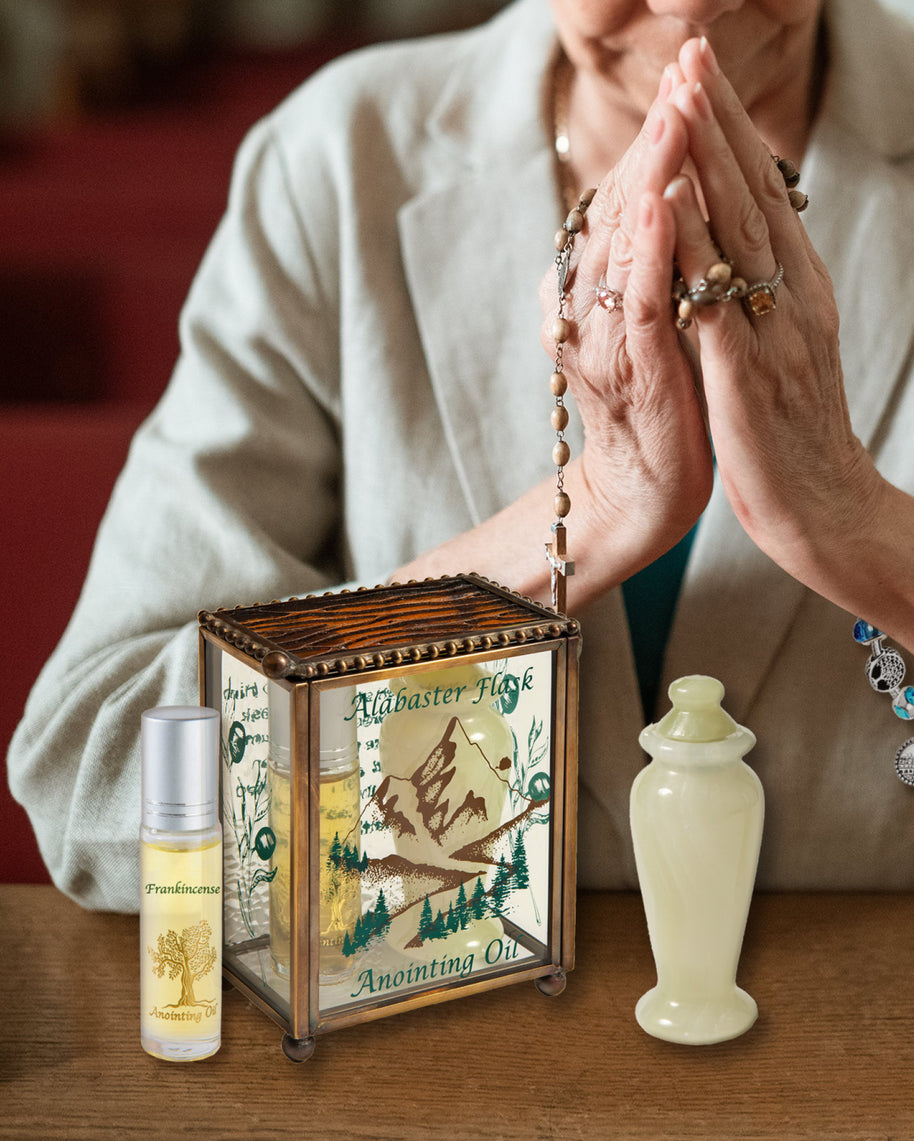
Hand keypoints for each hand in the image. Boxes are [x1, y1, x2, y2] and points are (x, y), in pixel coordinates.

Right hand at [539, 84, 714, 578]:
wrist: (645, 485)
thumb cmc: (655, 399)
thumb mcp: (644, 318)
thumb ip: (641, 264)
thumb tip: (659, 196)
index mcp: (586, 291)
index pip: (616, 204)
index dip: (648, 145)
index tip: (680, 88)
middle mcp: (582, 307)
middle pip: (614, 210)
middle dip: (652, 142)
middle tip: (681, 75)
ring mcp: (604, 337)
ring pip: (625, 245)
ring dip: (650, 177)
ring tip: (674, 115)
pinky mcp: (635, 367)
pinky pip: (641, 301)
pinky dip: (651, 251)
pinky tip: (665, 204)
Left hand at [663, 37, 883, 587]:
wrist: (821, 506)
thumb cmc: (790, 430)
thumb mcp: (781, 348)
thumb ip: (760, 296)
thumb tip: (728, 247)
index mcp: (799, 289)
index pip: (766, 196)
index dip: (735, 134)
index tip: (704, 78)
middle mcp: (792, 297)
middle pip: (755, 194)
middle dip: (720, 123)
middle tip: (691, 57)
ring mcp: (772, 332)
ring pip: (739, 232)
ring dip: (707, 162)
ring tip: (679, 101)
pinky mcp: (746, 375)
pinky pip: (715, 301)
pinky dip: (691, 249)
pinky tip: (668, 207)